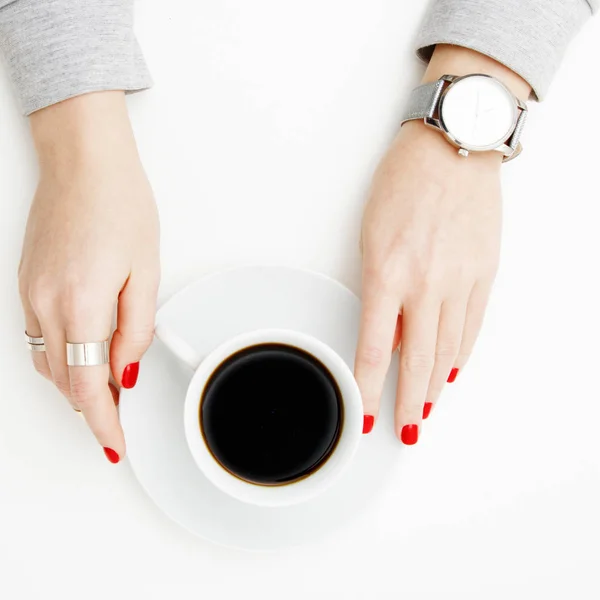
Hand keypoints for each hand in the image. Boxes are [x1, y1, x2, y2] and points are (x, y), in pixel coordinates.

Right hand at [18, 92, 159, 462]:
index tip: (114, 444)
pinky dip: (63, 356)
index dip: (102, 423)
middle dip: (93, 405)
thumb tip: (125, 369)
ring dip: (77, 382)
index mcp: (82, 304)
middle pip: (65, 380)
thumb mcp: (146, 272)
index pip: (87, 386)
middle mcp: (46, 303)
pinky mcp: (26, 283)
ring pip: (49, 363)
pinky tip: (85, 352)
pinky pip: (40, 337)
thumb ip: (136, 329)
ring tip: (108, 386)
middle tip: (121, 414)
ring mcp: (30, 293)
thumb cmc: (119, 205)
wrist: (83, 163)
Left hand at [355, 47, 529, 443]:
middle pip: (417, 362)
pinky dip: (460, 354)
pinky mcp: (484, 274)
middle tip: (405, 431)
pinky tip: (453, 371)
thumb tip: (390, 330)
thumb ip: (381, 288)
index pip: (376, 350)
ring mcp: (460, 281)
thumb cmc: (403, 182)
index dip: (370, 389)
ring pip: (447, 350)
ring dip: (435, 386)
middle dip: (408, 404)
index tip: (367, 412)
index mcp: (387, 273)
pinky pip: (472, 326)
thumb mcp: (372, 235)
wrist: (453, 146)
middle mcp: (426, 284)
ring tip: (425, 409)